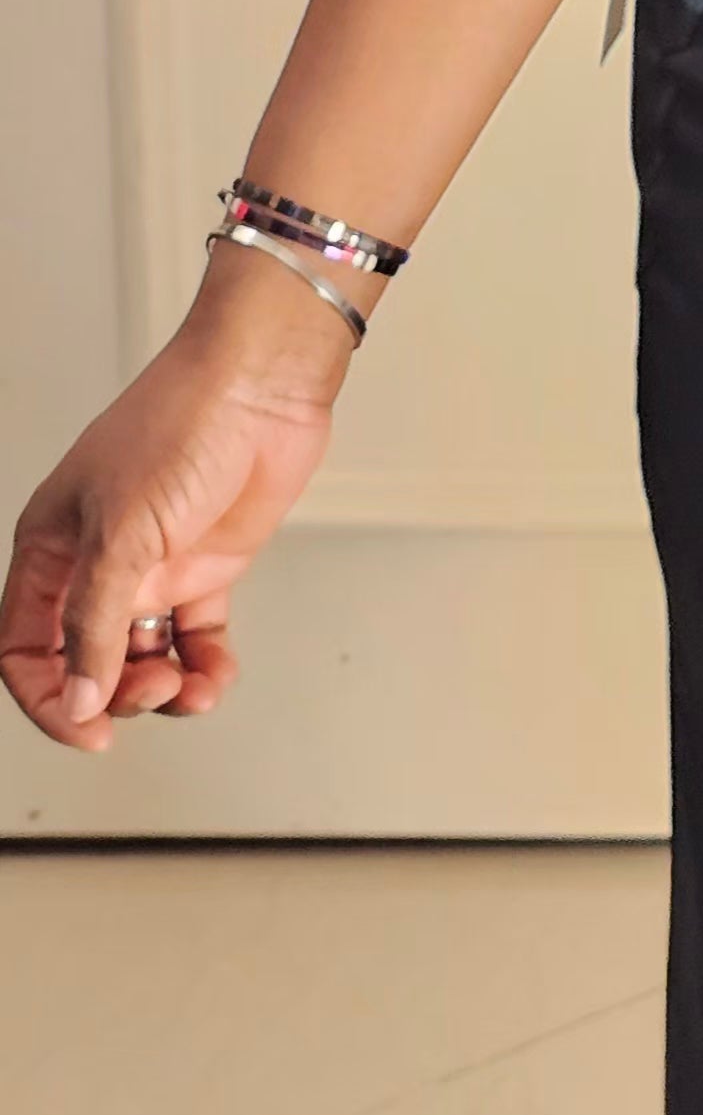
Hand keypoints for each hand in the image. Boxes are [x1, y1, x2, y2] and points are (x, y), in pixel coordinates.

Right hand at [3, 261, 347, 748]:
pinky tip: (216, 676)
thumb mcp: (121, 532)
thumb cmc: (181, 425)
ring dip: (165, 687)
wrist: (263, 385)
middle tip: (154, 689)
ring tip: (193, 688)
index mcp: (52, 548)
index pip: (27, 648)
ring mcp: (155, 566)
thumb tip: (78, 699)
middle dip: (116, 691)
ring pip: (143, 656)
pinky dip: (206, 666)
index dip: (49, 697)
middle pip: (86, 661)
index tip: (88, 729)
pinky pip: (198, 637)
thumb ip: (94, 623)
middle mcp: (98, 563)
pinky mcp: (208, 565)